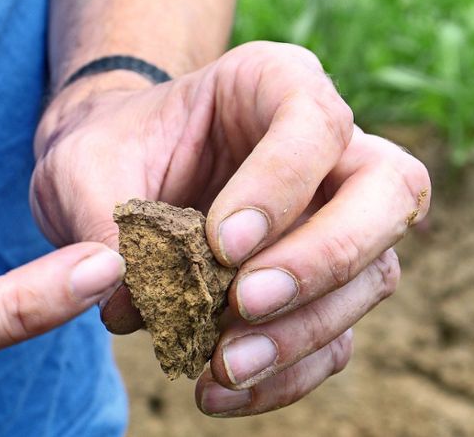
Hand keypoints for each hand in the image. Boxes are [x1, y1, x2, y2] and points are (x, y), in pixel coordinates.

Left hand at [32, 41, 430, 415]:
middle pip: (389, 193)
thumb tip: (134, 306)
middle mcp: (329, 148)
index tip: (220, 244)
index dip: (279, 186)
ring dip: (302, 332)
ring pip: (372, 275)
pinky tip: (222, 389)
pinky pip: (336, 334)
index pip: (314, 123)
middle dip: (325, 258)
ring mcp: (335, 217)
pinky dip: (288, 372)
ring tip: (221, 366)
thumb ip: (105, 223)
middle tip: (245, 302)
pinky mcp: (322, 283)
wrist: (120, 171)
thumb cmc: (111, 149)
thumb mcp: (84, 165)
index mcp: (276, 84)